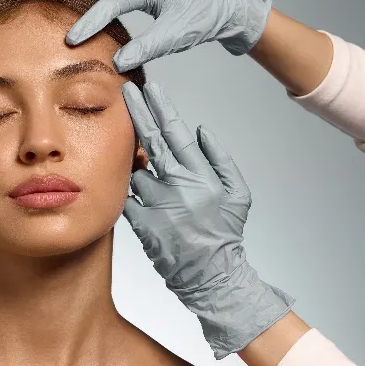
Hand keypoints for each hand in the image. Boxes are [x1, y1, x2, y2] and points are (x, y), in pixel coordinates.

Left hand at [121, 80, 293, 358]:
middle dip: (137, 112)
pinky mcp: (141, 224)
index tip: (149, 89)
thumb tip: (201, 130)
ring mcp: (157, 205)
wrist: (212, 276)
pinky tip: (138, 197)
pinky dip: (130, 193)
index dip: (161, 108)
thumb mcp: (238, 194)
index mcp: (201, 176)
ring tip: (148, 178)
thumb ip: (221, 158)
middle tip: (125, 91)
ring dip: (137, 167)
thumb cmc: (224, 234)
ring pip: (136, 171)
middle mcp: (177, 187)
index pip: (176, 133)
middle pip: (150, 140)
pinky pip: (127, 197)